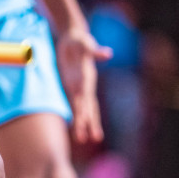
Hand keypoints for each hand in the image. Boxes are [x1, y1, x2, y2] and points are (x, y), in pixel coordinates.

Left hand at [56, 29, 111, 144]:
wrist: (73, 37)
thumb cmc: (80, 39)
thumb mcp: (85, 42)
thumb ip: (95, 50)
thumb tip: (108, 53)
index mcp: (87, 76)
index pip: (86, 95)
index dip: (86, 107)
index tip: (85, 119)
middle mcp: (84, 84)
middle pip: (87, 106)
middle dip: (87, 122)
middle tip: (88, 139)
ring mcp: (78, 86)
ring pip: (80, 108)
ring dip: (81, 123)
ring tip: (81, 140)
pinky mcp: (70, 85)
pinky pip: (72, 102)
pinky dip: (75, 114)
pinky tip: (75, 126)